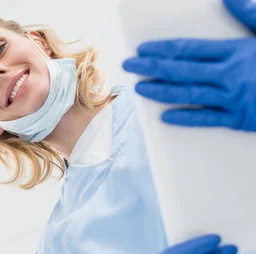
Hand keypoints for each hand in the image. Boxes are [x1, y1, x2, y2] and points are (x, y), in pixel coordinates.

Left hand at [122, 0, 255, 130]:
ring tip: (140, 88)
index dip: (164, 49)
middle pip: (182, 71)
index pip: (190, 49)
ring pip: (189, 95)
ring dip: (162, 91)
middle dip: (153, 67)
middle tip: (129, 66)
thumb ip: (249, 15)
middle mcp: (230, 76)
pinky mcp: (239, 119)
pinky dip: (186, 118)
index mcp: (237, 52)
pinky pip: (207, 119)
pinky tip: (165, 116)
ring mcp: (233, 99)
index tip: (143, 49)